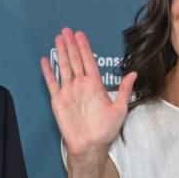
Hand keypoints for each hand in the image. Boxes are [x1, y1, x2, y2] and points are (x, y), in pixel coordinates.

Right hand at [40, 28, 136, 163]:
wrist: (90, 146)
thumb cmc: (105, 131)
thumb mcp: (119, 109)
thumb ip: (124, 90)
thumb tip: (133, 73)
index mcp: (95, 86)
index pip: (89, 62)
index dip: (84, 48)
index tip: (80, 35)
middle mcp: (81, 86)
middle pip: (75, 60)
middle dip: (71, 45)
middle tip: (67, 30)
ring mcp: (69, 92)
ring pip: (64, 67)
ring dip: (61, 53)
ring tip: (58, 38)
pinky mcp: (58, 100)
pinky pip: (52, 83)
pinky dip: (48, 72)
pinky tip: (45, 60)